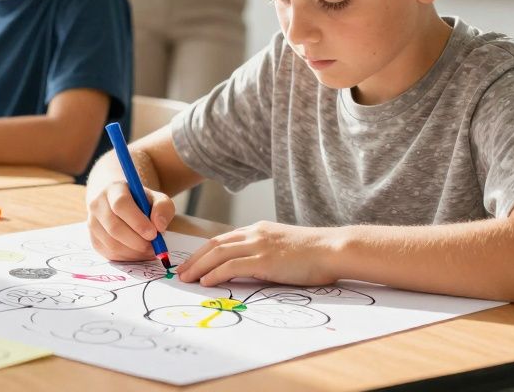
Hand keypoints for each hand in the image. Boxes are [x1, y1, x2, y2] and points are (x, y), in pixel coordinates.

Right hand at [87, 180, 174, 260]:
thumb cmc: (139, 200)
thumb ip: (163, 207)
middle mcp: (97, 205)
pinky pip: (109, 254)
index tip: (153, 234)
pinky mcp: (94, 239)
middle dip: (137, 242)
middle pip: (114, 227)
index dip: (137, 222)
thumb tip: (159, 226)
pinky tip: (138, 253)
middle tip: (154, 247)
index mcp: (113, 189)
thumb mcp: (156, 197)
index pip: (120, 205)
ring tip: (149, 251)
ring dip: (134, 252)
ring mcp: (92, 223)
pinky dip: (127, 257)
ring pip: (111, 244)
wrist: (117, 201)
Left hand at [174, 221, 339, 286]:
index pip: (223, 239)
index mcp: (259, 230)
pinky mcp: (264, 260)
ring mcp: (258, 246)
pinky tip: (206, 282)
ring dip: (199, 267)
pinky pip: (231, 266)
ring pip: (218, 254)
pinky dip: (215, 274)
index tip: (193, 263)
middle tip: (181, 273)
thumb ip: (265, 253)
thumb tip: (252, 269)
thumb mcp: (283, 247)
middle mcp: (254, 234)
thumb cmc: (315, 253)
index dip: (205, 252)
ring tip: (186, 279)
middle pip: (214, 245)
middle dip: (195, 259)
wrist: (332, 249)